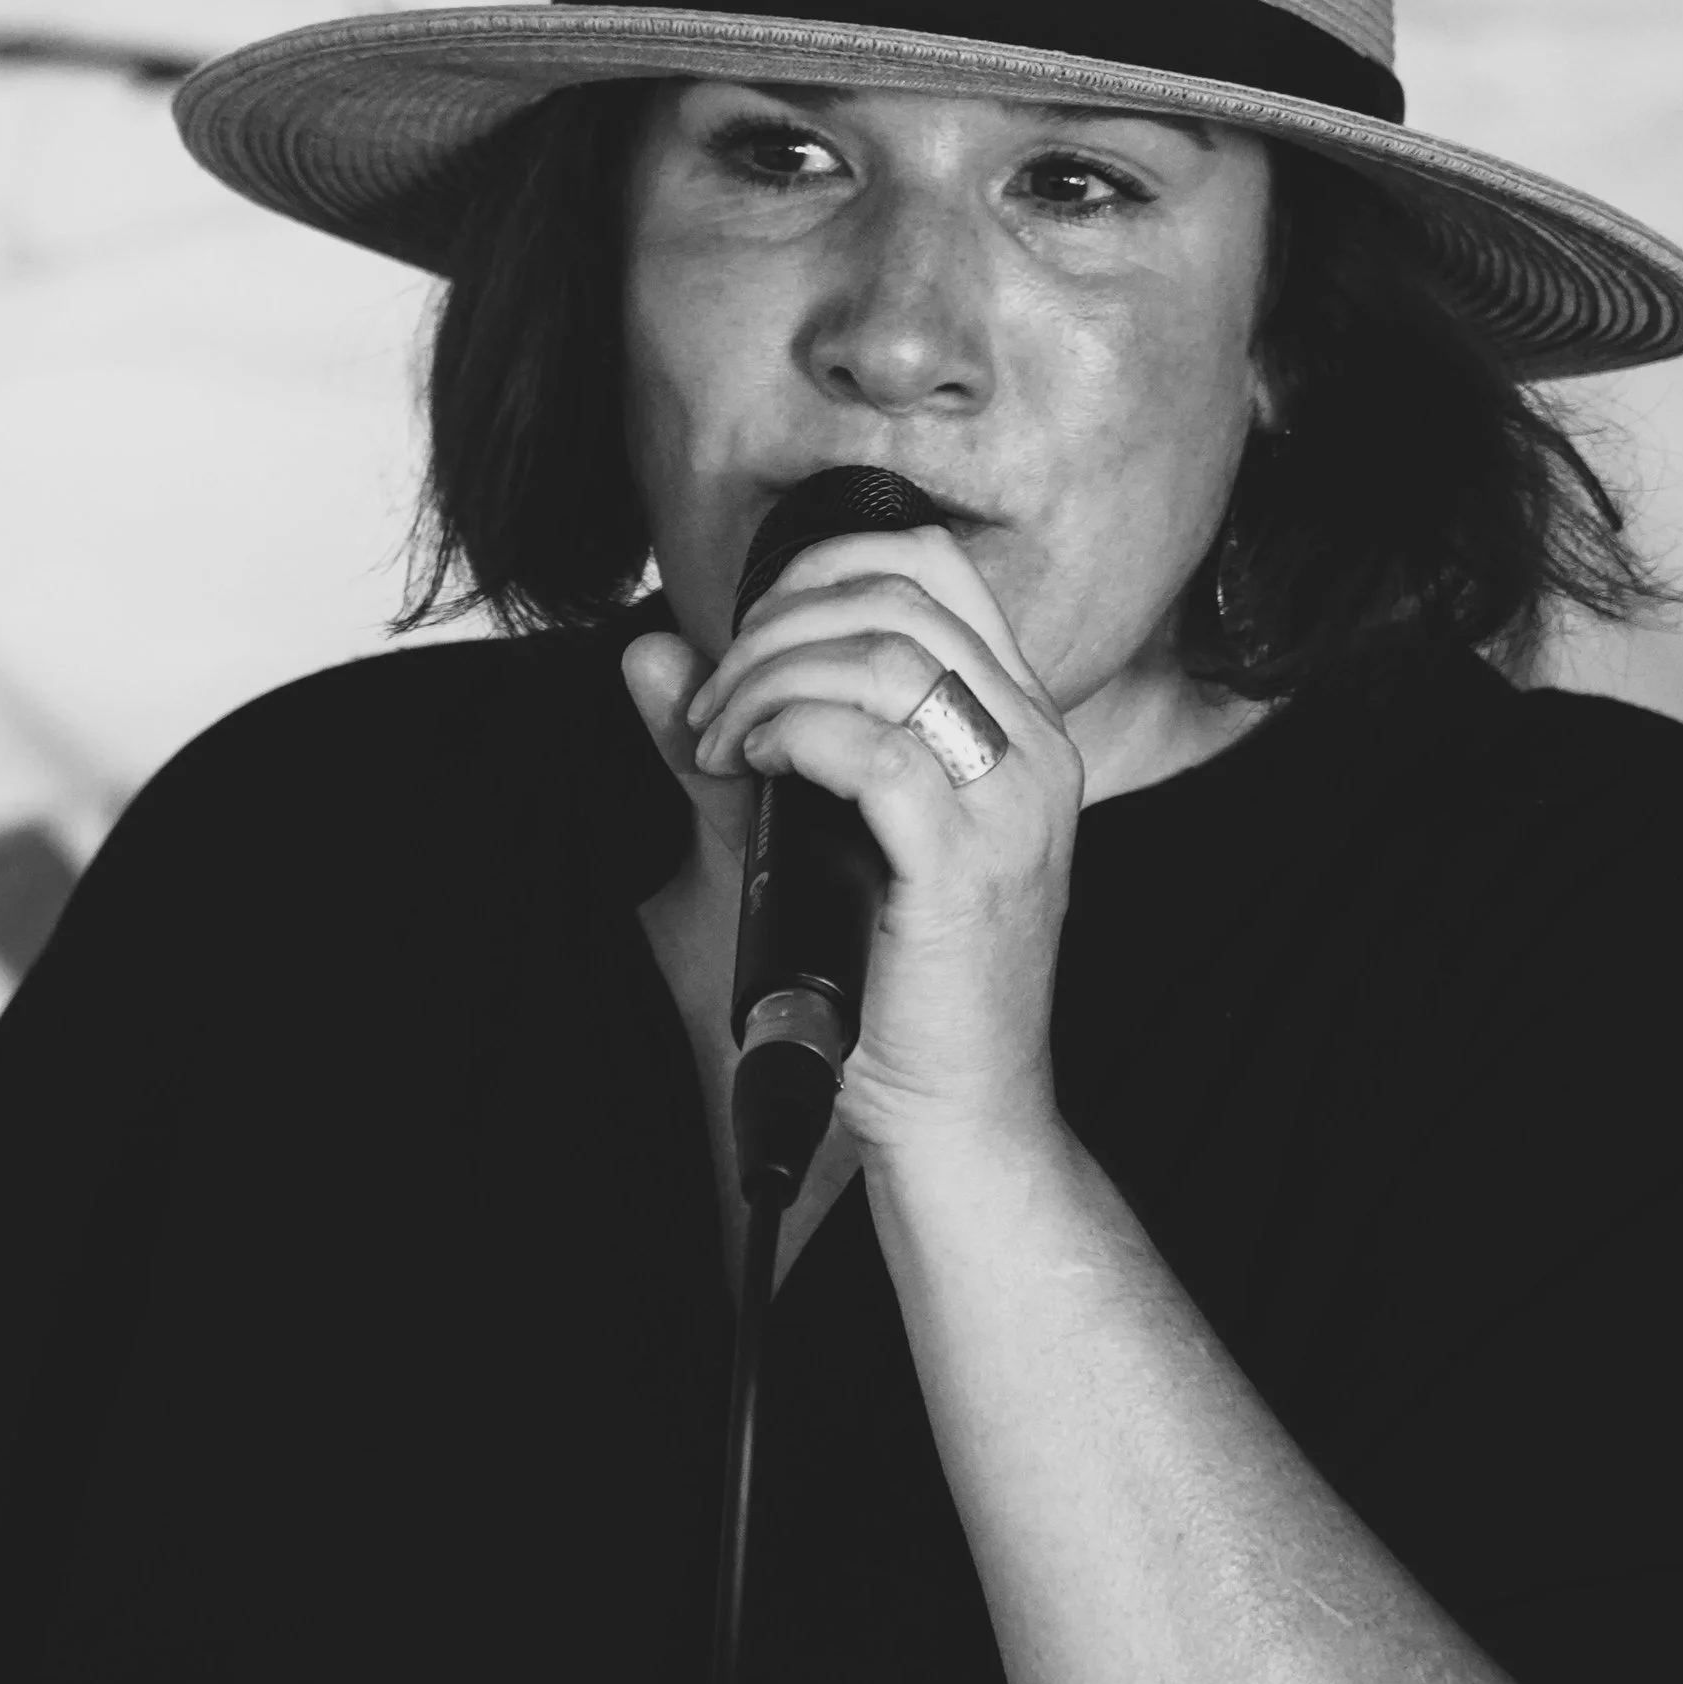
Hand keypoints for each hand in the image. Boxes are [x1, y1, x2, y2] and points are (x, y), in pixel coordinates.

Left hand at [621, 526, 1083, 1152]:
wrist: (961, 1116)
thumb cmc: (898, 984)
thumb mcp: (817, 836)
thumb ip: (739, 737)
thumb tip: (648, 654)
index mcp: (1019, 724)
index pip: (936, 568)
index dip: (822, 566)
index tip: (750, 632)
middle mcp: (1035, 749)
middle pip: (900, 597)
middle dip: (775, 628)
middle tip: (714, 706)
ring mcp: (1012, 806)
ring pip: (884, 659)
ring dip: (769, 680)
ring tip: (720, 744)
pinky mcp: (969, 866)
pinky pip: (871, 750)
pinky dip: (789, 734)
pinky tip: (750, 769)